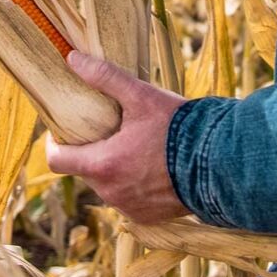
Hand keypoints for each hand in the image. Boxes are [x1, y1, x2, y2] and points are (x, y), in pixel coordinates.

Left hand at [45, 51, 187, 223]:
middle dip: (91, 151)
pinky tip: (152, 166)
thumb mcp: (141, 96)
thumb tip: (72, 58)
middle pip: (85, 171)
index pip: (57, 161)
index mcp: (103, 166)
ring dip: (114, 168)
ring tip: (133, 145)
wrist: (221, 164)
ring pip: (108, 186)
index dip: (55, 143)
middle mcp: (111, 193)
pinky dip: (134, 184)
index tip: (64, 130)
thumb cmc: (178, 128)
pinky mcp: (150, 217)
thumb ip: (104, 77)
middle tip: (107, 130)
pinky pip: (130, 200)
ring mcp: (130, 209)